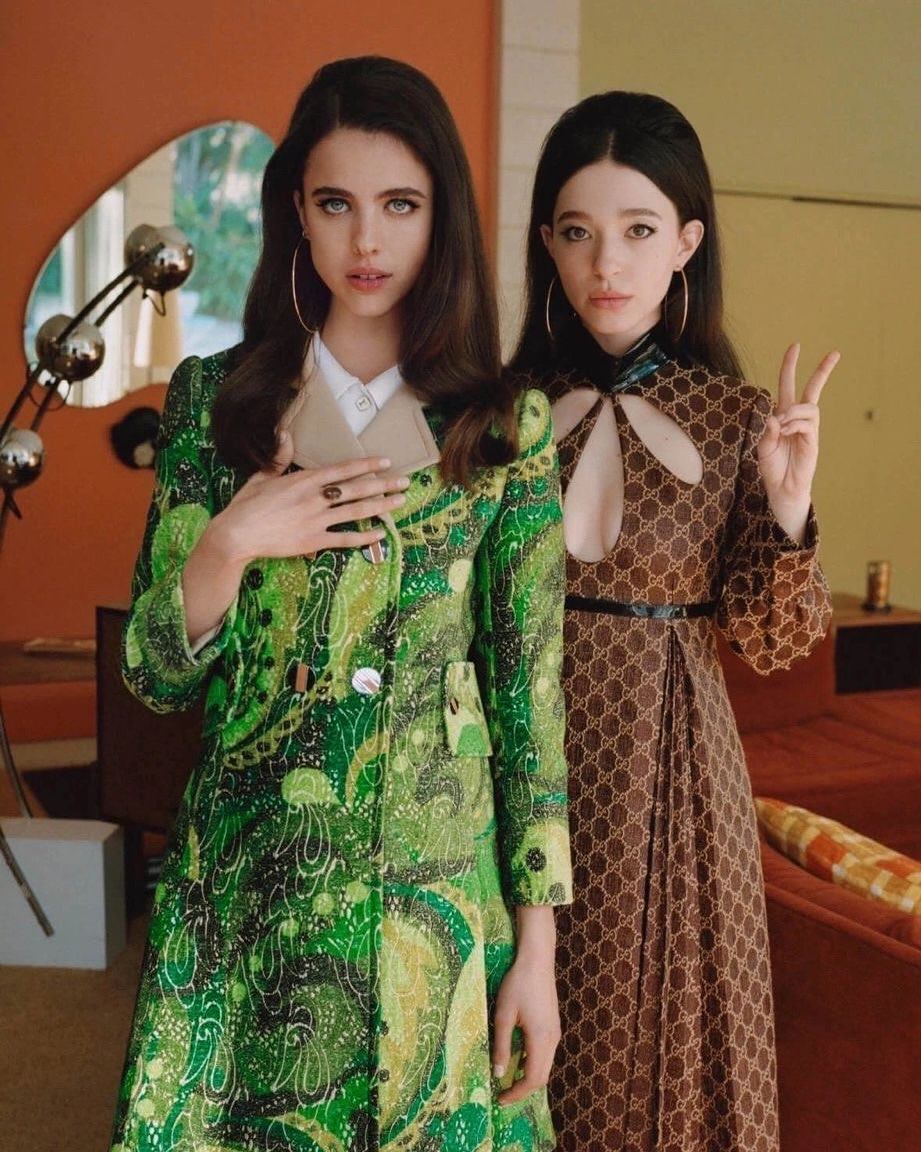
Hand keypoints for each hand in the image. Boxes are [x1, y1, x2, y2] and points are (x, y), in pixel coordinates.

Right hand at [206, 431, 409, 565]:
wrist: (236, 534)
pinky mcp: (313, 541)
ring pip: (356, 512)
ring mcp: (316, 521)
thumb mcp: (262, 476)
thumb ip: (279, 457)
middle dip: (383, 485)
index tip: (386, 462)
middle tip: (405, 482)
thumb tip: (285, 434)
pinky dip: (364, 538)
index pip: (343, 470)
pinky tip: (380, 534)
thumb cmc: (247, 505)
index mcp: (304, 480)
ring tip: (399, 503)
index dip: (366, 465)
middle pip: (356, 489)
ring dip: (381, 506)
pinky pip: (345, 539)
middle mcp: (315, 498)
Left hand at [492, 907, 559, 1105]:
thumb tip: (498, 1075)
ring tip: (508, 1080)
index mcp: (541, 1039)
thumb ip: (502, 1046)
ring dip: (529, 1077)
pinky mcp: (554, 1025)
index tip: (500, 1099)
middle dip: (523, 1089)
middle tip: (503, 1094)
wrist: (537, 959)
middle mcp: (553, 1039)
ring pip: (546, 1065)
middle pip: (542, 1076)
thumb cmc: (517, 984)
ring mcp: (555, 1032)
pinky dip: (533, 1063)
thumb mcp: (503, 1015)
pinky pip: (546, 1053)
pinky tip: (519, 1059)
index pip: (532, 1078)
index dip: (516, 1093)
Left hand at [757, 343, 838, 543]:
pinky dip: (794, 425)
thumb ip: (767, 431)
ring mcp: (808, 429)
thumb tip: (775, 417)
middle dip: (822, 371)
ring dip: (792, 412)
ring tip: (781, 427)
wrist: (781, 488)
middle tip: (835, 352)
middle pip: (812, 390)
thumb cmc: (772, 467)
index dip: (790, 366)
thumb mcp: (763, 447)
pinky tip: (786, 433)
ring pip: (808, 407)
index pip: (787, 386)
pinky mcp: (813, 441)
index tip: (795, 346)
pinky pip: (806, 424)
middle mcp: (798, 419)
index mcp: (783, 416)